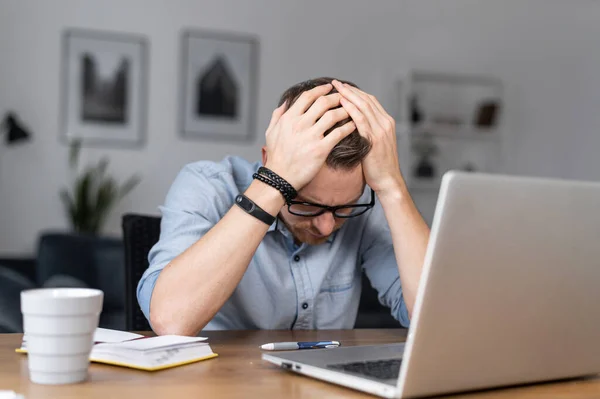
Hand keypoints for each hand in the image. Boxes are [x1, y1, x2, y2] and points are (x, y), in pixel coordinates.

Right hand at [264, 83, 355, 189]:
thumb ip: (278, 115)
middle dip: (336, 97)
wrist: (280, 178)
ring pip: (333, 115)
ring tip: (352, 110)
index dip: (320, 89)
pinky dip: (348, 127)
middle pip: (323, 103)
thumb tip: (285, 102)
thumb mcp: (271, 132)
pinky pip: (339, 133)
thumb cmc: (276, 156)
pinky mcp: (321, 149)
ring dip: (345, 110)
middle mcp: (300, 124)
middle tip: (344, 97)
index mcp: (289, 118)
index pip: (308, 97)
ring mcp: (311, 136)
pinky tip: (353, 126)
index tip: (329, 87)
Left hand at [332, 80, 405, 196]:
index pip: (370, 101)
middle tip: (336, 83)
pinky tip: (342, 104)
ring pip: (364, 106)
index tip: (342, 87)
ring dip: (349, 95)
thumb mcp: (374, 143)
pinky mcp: (374, 139)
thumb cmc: (378, 166)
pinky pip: (361, 120)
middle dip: (350, 90)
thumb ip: (367, 131)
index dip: (356, 92)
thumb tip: (351, 124)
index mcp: (386, 122)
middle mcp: (385, 123)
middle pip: (367, 99)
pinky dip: (351, 110)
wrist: (388, 180)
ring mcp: (381, 130)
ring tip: (336, 89)